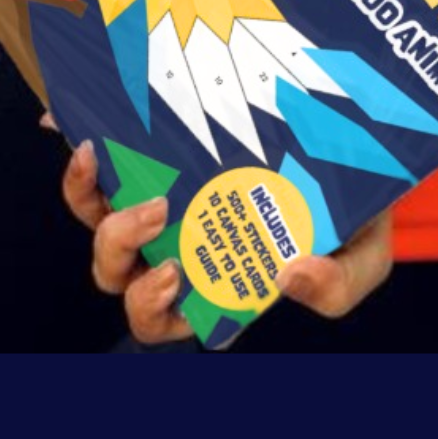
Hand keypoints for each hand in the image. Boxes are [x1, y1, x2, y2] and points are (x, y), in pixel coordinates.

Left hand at [62, 137, 394, 343]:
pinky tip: (72, 123)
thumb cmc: (354, 215)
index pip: (160, 314)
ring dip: (87, 195)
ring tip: (103, 157)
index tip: (175, 270)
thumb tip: (291, 276)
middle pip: (116, 269)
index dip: (151, 303)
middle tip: (158, 209)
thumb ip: (339, 287)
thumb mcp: (364, 258)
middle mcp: (177, 244)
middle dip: (119, 244)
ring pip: (96, 214)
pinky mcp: (154, 146)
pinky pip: (102, 156)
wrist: (364, 144)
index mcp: (213, 285)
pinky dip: (80, 145)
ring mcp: (161, 193)